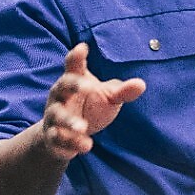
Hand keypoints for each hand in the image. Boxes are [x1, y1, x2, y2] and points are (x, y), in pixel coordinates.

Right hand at [41, 43, 145, 159]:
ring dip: (69, 122)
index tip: (83, 48)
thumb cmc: (89, 106)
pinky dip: (69, 144)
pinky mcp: (53, 137)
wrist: (66, 135)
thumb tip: (141, 84)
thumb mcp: (108, 97)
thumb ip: (122, 91)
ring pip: (57, 116)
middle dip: (73, 85)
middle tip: (88, 87)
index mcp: (74, 80)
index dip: (76, 56)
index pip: (73, 65)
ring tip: (83, 128)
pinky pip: (57, 140)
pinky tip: (85, 147)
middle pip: (61, 86)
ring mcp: (54, 116)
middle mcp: (60, 96)